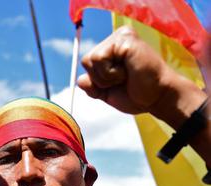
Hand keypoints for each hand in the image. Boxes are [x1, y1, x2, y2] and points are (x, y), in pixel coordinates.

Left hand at [77, 26, 205, 122]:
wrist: (158, 98)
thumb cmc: (136, 94)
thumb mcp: (106, 93)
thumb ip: (91, 86)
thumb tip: (79, 80)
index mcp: (111, 48)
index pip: (87, 63)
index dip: (97, 81)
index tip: (120, 83)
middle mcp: (115, 38)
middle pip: (86, 61)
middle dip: (100, 79)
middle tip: (124, 79)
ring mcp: (120, 36)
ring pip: (91, 59)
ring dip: (106, 76)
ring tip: (126, 75)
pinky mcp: (125, 38)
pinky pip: (99, 59)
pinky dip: (110, 72)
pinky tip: (128, 70)